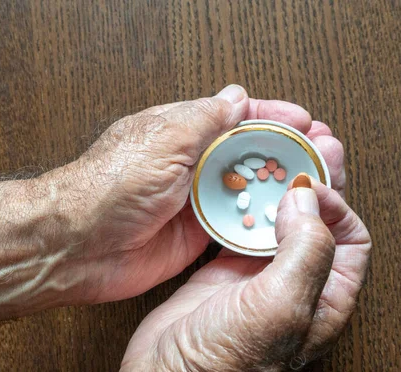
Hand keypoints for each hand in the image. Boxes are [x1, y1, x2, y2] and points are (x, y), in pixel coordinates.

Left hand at [44, 84, 345, 302]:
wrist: (79, 245)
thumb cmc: (110, 186)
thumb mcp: (163, 139)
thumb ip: (204, 119)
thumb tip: (236, 97)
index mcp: (179, 132)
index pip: (235, 117)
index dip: (271, 117)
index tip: (305, 120)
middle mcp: (189, 165)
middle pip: (247, 154)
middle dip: (284, 151)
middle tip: (321, 152)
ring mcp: (193, 201)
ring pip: (245, 189)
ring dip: (277, 186)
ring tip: (314, 183)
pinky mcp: (194, 235)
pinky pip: (234, 225)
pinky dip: (258, 221)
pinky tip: (285, 218)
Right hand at [112, 179, 370, 371]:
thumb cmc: (230, 362)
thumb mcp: (284, 304)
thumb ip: (307, 248)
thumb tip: (308, 196)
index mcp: (326, 295)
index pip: (351, 234)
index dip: (336, 202)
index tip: (308, 182)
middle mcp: (296, 282)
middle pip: (315, 220)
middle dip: (311, 183)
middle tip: (301, 147)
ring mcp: (258, 276)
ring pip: (276, 220)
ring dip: (273, 190)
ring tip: (268, 159)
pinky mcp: (223, 272)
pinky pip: (239, 228)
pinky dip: (239, 205)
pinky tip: (231, 189)